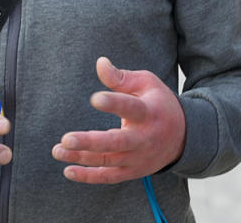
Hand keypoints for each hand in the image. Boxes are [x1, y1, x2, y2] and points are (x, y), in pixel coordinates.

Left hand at [52, 56, 185, 183]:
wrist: (183, 136)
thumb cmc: (158, 103)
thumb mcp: (147, 83)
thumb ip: (121, 77)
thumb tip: (99, 63)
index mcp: (149, 112)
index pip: (131, 108)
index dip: (113, 104)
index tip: (94, 98)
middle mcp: (144, 138)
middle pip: (116, 143)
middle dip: (91, 142)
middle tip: (67, 138)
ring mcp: (138, 158)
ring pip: (108, 160)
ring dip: (81, 157)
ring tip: (58, 149)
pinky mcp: (132, 172)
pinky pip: (108, 177)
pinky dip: (88, 176)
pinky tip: (68, 170)